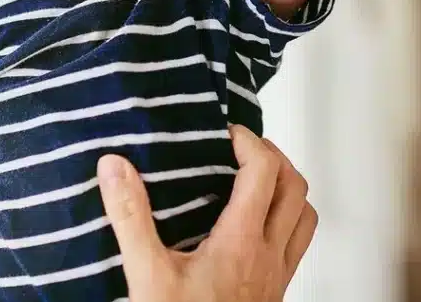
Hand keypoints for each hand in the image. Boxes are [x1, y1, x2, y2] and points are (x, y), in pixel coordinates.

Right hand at [97, 125, 316, 301]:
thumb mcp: (146, 274)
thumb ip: (131, 217)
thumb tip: (115, 166)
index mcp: (242, 241)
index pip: (264, 170)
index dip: (248, 141)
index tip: (224, 133)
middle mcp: (269, 255)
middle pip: (295, 187)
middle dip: (273, 156)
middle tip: (242, 147)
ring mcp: (278, 276)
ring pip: (305, 216)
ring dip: (288, 189)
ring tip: (257, 177)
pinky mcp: (276, 293)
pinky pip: (298, 245)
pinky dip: (287, 222)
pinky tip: (257, 225)